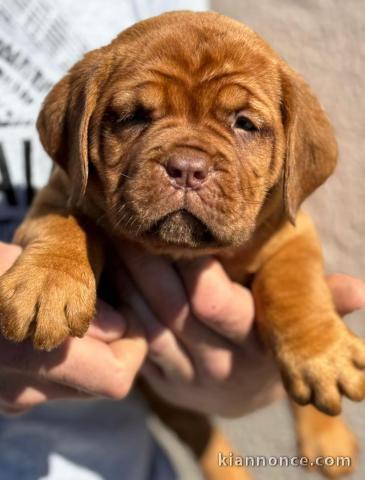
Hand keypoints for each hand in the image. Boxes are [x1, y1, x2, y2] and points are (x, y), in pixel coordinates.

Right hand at [0, 242, 146, 414]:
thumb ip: (71, 300)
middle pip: (100, 382)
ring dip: (90, 349)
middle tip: (116, 304)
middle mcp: (22, 388)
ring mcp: (9, 396)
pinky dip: (63, 355)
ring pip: (77, 382)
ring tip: (79, 306)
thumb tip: (120, 327)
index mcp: (29, 356)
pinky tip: (51, 321)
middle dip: (117, 347)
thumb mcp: (11, 268)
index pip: (116, 378)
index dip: (136, 345)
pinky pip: (49, 380)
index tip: (134, 311)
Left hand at [117, 243, 364, 416]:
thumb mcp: (299, 313)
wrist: (242, 385)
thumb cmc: (272, 329)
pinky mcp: (159, 376)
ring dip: (130, 281)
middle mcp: (218, 364)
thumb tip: (360, 292)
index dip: (197, 272)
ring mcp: (184, 373)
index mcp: (256, 346)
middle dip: (151, 267)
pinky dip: (120, 303)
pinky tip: (111, 269)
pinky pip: (134, 337)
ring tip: (116, 239)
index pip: (220, 308)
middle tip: (135, 226)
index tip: (179, 234)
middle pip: (174, 312)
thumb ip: (320, 301)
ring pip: (148, 323)